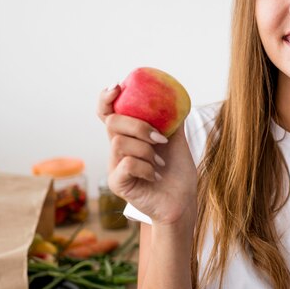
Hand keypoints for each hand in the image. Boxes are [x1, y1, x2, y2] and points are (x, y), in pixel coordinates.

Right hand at [97, 85, 196, 225]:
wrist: (182, 202)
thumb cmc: (177, 174)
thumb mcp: (176, 142)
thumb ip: (171, 122)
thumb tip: (175, 99)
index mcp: (129, 136)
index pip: (108, 112)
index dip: (107, 98)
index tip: (117, 86)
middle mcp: (117, 149)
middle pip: (112, 122)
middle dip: (138, 125)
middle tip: (160, 139)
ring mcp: (115, 166)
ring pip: (120, 142)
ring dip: (146, 150)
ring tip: (160, 164)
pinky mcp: (117, 183)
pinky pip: (126, 164)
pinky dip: (145, 167)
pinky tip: (155, 176)